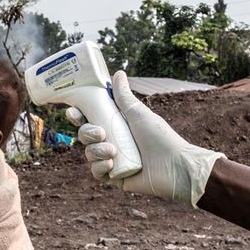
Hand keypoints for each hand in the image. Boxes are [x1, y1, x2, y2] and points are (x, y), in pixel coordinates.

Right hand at [66, 70, 224, 206]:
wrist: (175, 166)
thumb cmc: (160, 138)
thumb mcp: (139, 114)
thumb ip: (124, 96)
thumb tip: (118, 73)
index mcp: (114, 126)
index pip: (88, 119)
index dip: (77, 115)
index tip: (74, 112)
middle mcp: (110, 142)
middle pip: (84, 135)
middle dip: (87, 133)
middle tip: (100, 133)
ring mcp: (111, 160)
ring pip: (89, 154)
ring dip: (96, 151)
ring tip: (112, 152)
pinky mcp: (113, 177)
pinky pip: (95, 172)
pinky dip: (99, 167)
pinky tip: (110, 164)